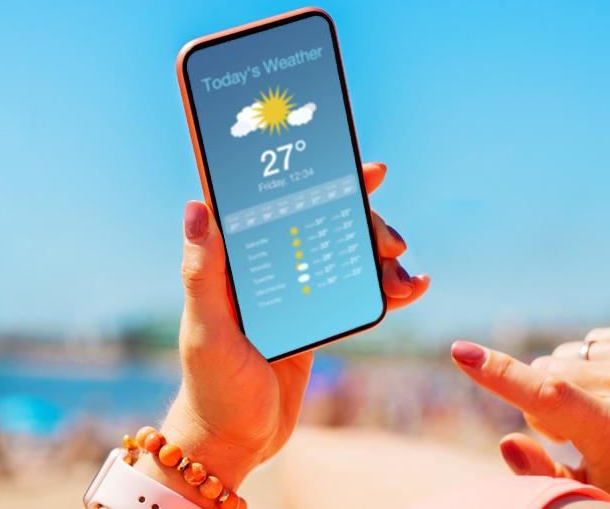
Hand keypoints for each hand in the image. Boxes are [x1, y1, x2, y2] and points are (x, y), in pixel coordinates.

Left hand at [136, 163, 428, 505]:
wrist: (237, 440)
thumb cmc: (212, 388)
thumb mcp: (206, 328)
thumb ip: (203, 271)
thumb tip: (196, 204)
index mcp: (239, 262)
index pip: (279, 203)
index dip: (318, 178)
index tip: (360, 168)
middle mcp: (270, 268)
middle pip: (325, 224)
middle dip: (366, 223)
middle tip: (392, 240)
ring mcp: (297, 292)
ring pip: (348, 255)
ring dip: (383, 258)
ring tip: (406, 277)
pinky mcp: (318, 320)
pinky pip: (357, 292)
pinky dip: (387, 287)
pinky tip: (412, 288)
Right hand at [451, 327, 609, 506]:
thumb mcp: (595, 494)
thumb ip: (540, 473)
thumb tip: (505, 441)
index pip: (544, 394)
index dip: (498, 374)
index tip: (460, 351)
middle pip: (546, 371)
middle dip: (546, 398)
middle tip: (579, 431)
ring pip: (567, 354)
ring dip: (572, 380)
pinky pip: (595, 340)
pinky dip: (598, 363)